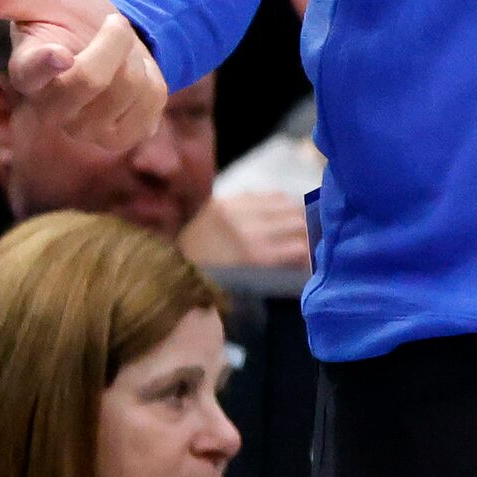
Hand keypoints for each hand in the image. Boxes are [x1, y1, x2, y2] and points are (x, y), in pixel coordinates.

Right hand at [0, 0, 166, 151]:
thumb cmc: (66, 18)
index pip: (31, 73)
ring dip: (135, 59)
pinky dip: (154, 81)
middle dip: (114, 40)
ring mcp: (86, 129)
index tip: (61, 53)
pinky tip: (134, 81)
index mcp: (26, 72)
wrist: (114, 38)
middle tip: (113, 23)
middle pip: (90, 80)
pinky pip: (154, 102)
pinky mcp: (122, 136)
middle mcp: (50, 109)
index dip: (46, 63)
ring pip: (129, 87)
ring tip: (119, 56)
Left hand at [180, 192, 311, 270]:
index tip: (311, 260)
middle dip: (307, 233)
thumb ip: (275, 268)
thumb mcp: (244, 282)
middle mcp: (250, 229)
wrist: (165, 266)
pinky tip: (276, 212)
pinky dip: (278, 203)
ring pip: (286, 204)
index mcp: (254, 256)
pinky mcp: (226, 200)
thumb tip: (304, 259)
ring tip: (293, 225)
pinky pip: (266, 194)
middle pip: (298, 222)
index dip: (310, 254)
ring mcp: (237, 210)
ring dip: (295, 215)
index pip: (300, 248)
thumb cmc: (209, 282)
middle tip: (307, 241)